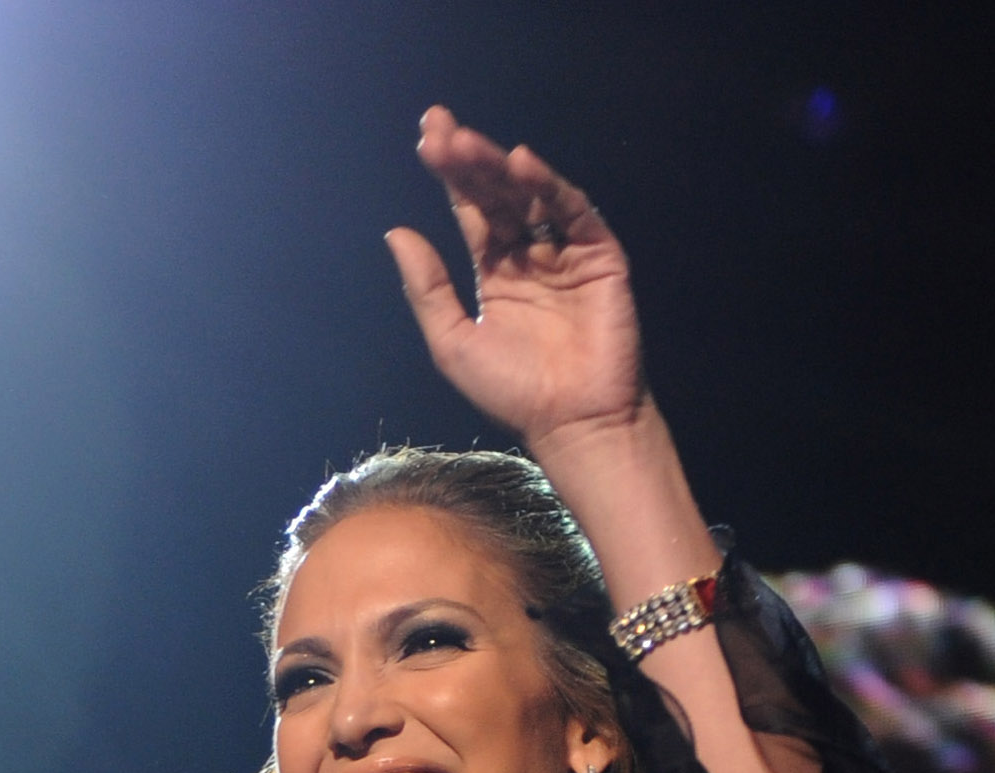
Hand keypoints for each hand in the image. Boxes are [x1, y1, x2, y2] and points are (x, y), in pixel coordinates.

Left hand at [388, 105, 644, 453]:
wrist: (569, 421)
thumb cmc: (511, 392)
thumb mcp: (453, 340)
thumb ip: (427, 288)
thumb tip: (396, 233)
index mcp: (495, 270)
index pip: (471, 210)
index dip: (450, 175)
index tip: (427, 138)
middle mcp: (530, 253)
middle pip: (496, 194)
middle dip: (468, 161)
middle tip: (439, 129)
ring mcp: (565, 250)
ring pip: (530, 195)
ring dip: (499, 167)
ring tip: (466, 144)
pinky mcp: (599, 254)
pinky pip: (573, 211)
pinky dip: (549, 185)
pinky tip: (521, 164)